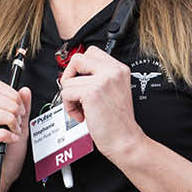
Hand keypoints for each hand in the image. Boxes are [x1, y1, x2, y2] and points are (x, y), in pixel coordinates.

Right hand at [0, 80, 32, 191]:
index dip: (11, 94)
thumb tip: (24, 91)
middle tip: (20, 122)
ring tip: (16, 130)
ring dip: (7, 118)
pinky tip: (11, 140)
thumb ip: (22, 111)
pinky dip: (2, 135)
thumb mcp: (19, 132)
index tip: (22, 109)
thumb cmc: (5, 161)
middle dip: (12, 107)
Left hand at [58, 46, 146, 161]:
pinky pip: (66, 93)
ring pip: (68, 80)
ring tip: (83, 109)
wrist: (125, 140)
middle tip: (75, 92)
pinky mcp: (92, 92)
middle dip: (70, 76)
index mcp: (119, 69)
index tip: (80, 81)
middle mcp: (113, 71)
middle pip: (77, 58)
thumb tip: (75, 73)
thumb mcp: (114, 90)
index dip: (80, 67)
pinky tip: (82, 115)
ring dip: (70, 97)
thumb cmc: (117, 121)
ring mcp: (103, 80)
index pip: (91, 52)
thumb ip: (99, 77)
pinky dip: (69, 107)